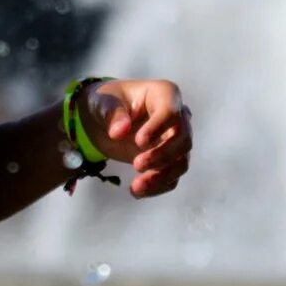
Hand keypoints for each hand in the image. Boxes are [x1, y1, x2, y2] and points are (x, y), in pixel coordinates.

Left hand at [84, 78, 191, 198]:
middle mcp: (177, 117)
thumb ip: (112, 114)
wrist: (102, 120)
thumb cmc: (106, 102)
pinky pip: (172, 177)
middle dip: (162, 155)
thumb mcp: (103, 102)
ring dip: (161, 176)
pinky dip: (157, 187)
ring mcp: (175, 140)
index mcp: (164, 94)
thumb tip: (120, 132)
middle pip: (183, 139)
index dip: (159, 127)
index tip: (139, 141)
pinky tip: (136, 191)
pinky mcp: (168, 160)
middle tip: (136, 165)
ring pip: (182, 161)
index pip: (171, 111)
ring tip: (136, 187)